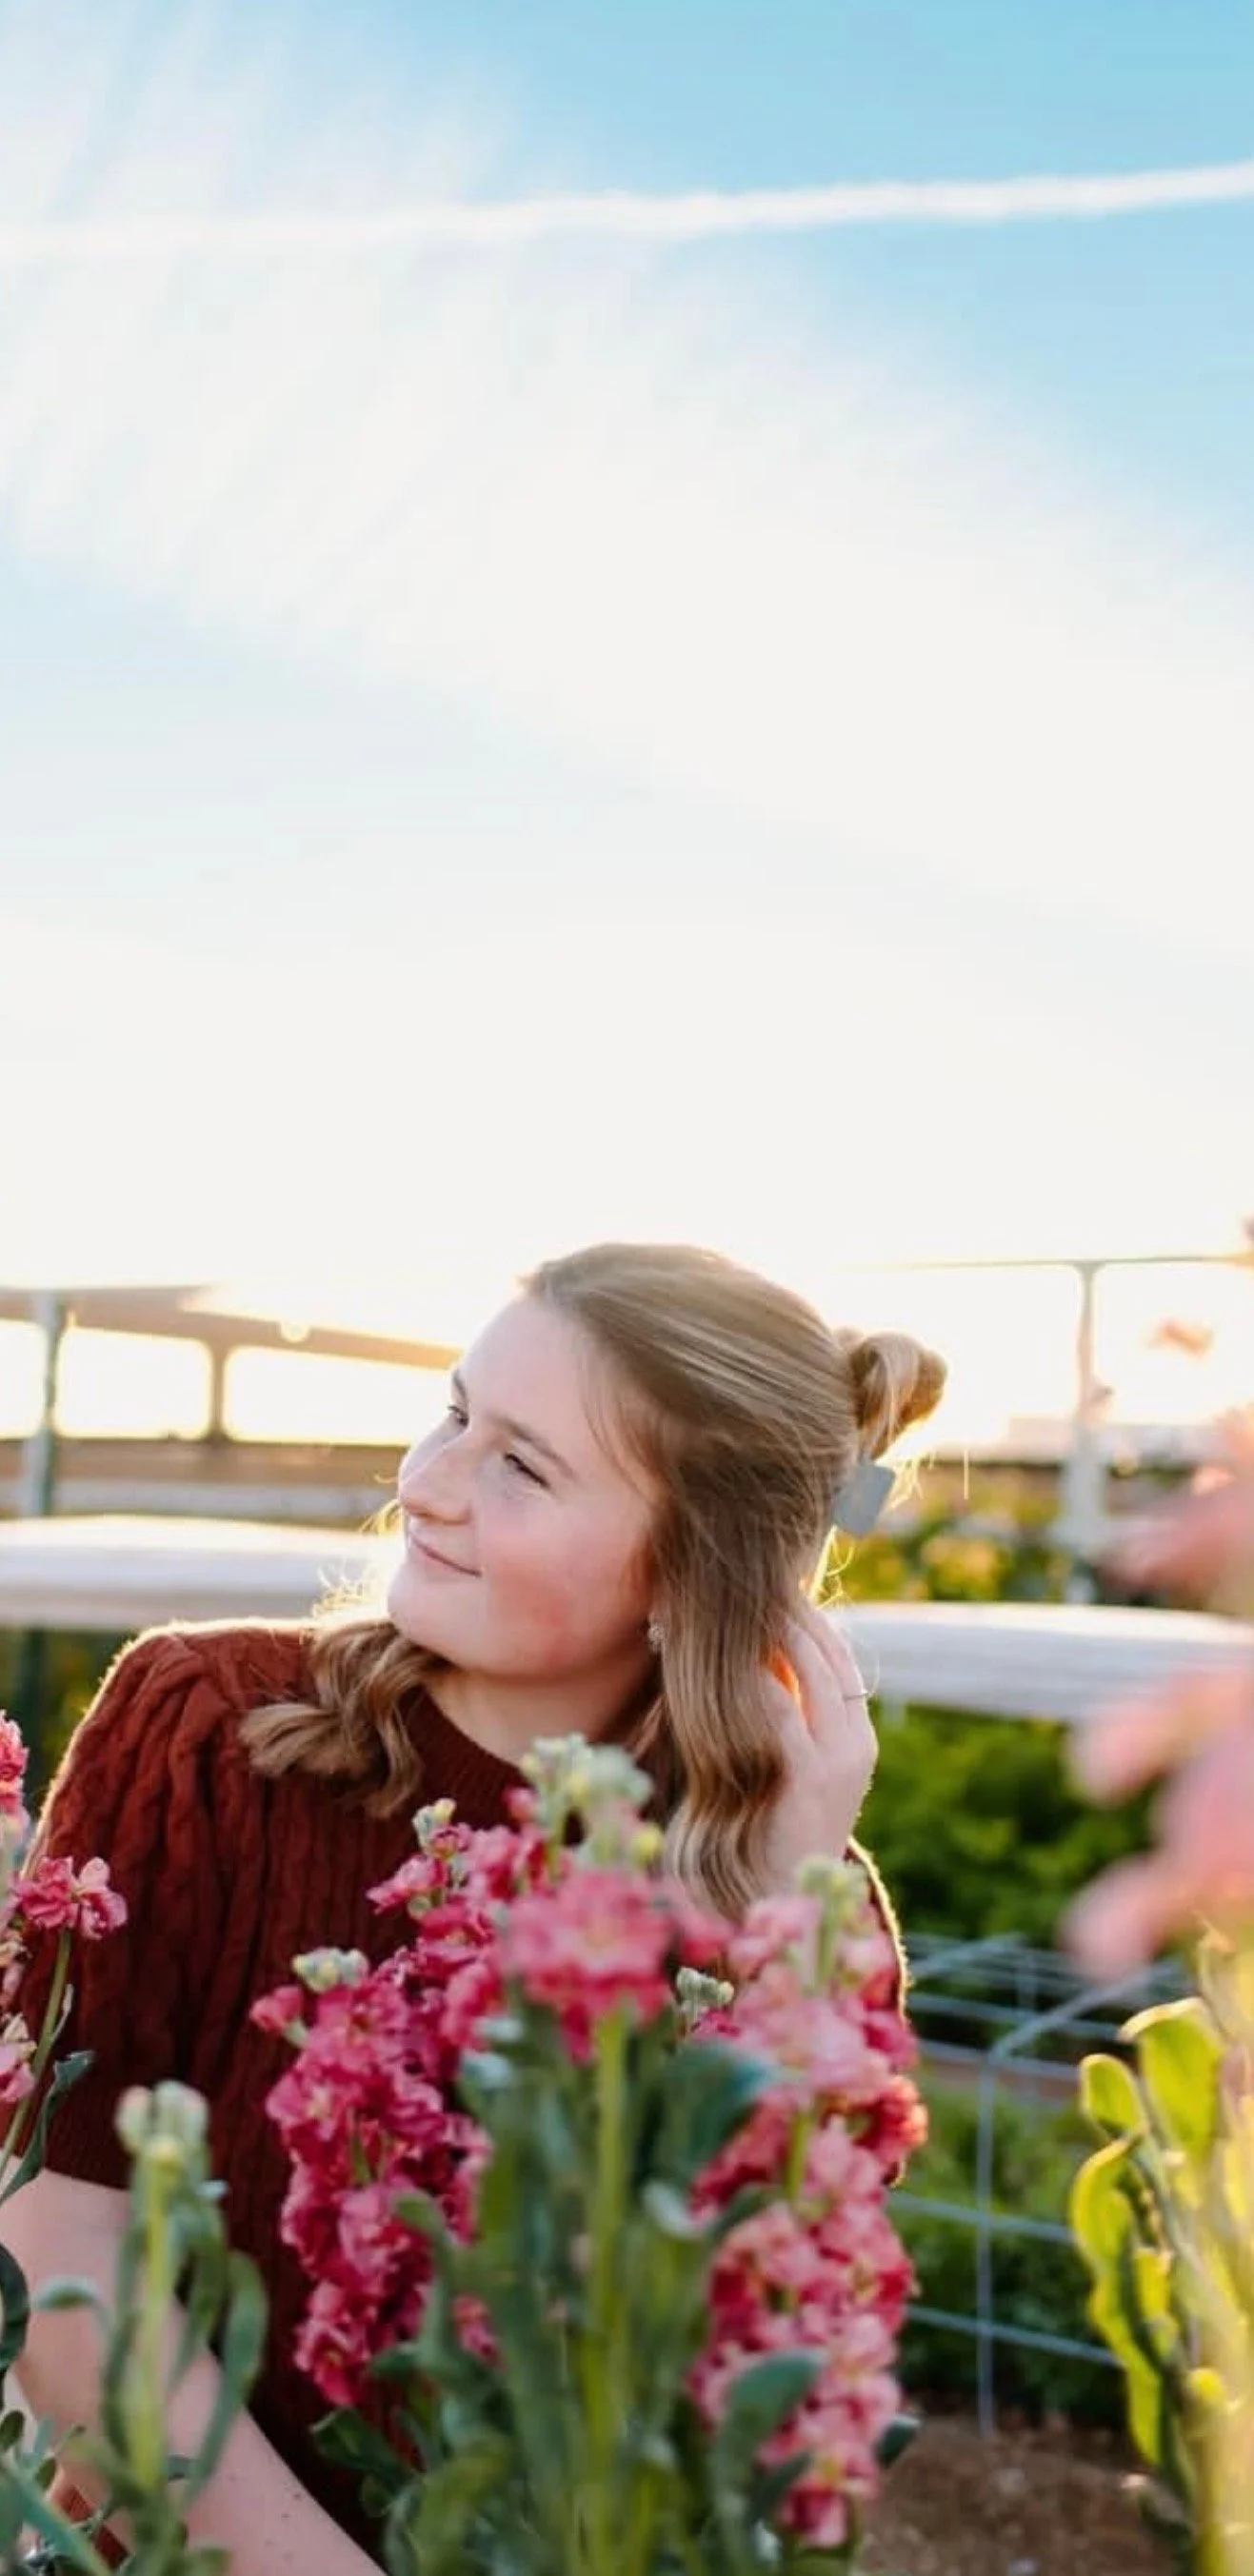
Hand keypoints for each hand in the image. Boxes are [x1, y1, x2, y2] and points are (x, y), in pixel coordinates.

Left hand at [760, 1600, 877, 1892]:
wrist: (775, 1896)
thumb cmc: (770, 1829)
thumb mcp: (791, 1767)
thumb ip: (785, 1718)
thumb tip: (758, 1658)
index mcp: (857, 1739)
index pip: (841, 1659)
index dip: (813, 1619)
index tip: (779, 1588)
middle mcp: (855, 1744)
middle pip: (828, 1656)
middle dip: (794, 1615)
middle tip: (757, 1583)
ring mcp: (838, 1761)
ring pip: (811, 1674)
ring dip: (777, 1635)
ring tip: (744, 1606)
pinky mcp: (809, 1779)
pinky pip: (782, 1714)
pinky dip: (759, 1682)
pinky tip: (733, 1661)